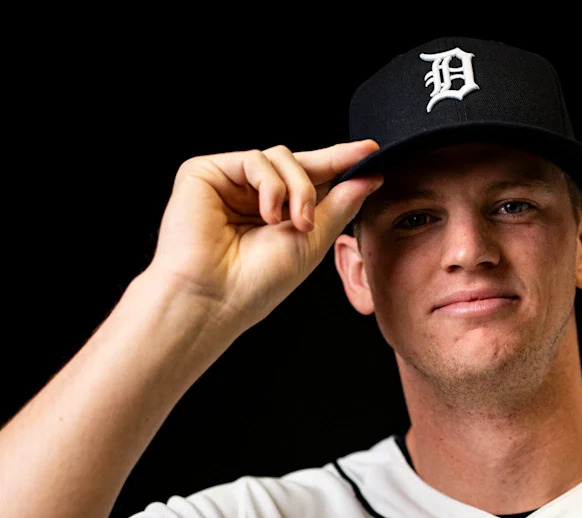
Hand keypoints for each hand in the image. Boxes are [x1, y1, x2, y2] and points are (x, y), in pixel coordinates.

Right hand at [147, 140, 382, 330]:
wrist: (216, 297)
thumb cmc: (259, 281)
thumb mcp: (312, 241)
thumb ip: (339, 206)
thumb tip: (368, 177)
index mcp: (275, 213)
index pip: (310, 179)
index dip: (340, 162)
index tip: (371, 151)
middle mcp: (251, 194)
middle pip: (297, 162)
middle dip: (323, 173)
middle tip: (339, 188)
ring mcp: (228, 182)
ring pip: (280, 156)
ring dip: (298, 189)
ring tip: (296, 224)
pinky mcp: (205, 172)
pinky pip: (255, 160)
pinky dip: (271, 187)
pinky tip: (268, 216)